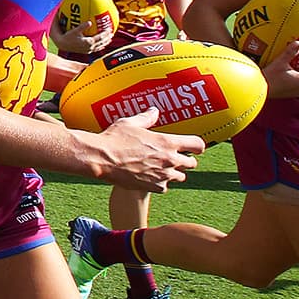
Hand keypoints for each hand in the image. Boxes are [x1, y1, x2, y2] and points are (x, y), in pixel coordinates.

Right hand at [47, 20, 109, 55]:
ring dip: (105, 42)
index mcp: (88, 42)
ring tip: (109, 39)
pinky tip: (101, 45)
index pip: (100, 38)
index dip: (106, 34)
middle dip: (108, 38)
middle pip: (102, 42)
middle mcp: (90, 47)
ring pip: (100, 46)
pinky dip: (100, 46)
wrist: (62, 44)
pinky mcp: (86, 51)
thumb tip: (90, 22)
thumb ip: (83, 26)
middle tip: (112, 33)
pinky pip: (96, 49)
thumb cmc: (68, 37)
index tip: (110, 29)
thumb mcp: (75, 31)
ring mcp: (88, 50)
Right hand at [86, 108, 203, 192]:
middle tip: (175, 157)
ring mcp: (163, 175)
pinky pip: (164, 187)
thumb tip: (154, 111)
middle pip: (192, 163)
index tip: (194, 146)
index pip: (197, 145)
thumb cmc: (114, 139)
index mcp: (167, 142)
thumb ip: (146, 118)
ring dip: (174, 172)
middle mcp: (169, 159)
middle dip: (186, 159)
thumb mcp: (130, 123)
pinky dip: (160, 183)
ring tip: (163, 167)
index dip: (197, 146)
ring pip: (180, 177)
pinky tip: (150, 176)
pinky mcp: (153, 187)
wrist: (101, 159)